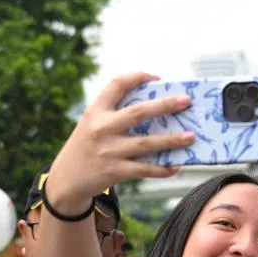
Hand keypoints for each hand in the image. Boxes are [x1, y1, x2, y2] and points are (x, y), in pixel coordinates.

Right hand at [44, 72, 194, 212]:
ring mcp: (109, 151)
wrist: (66, 179)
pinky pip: (145, 169)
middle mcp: (102, 128)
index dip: (137, 77)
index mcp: (96, 111)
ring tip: (191, 136)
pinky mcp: (115, 171)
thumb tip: (157, 110)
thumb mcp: (92, 124)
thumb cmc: (87, 147)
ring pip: (146, 143)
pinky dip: (163, 168)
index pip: (116, 85)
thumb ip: (115, 114)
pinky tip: (177, 166)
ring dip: (171, 140)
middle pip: (138, 113)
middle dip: (165, 105)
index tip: (157, 77)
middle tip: (186, 101)